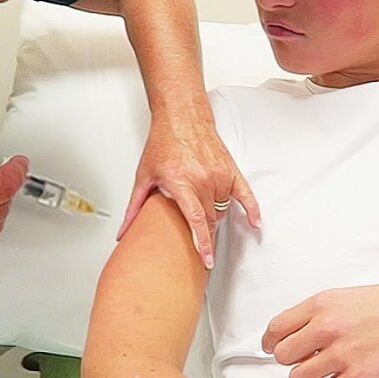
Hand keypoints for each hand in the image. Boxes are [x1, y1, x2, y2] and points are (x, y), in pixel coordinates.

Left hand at [117, 113, 259, 268]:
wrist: (181, 117)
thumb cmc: (163, 144)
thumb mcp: (144, 176)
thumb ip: (134, 207)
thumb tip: (124, 231)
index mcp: (181, 182)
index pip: (196, 220)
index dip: (202, 243)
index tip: (206, 260)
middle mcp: (203, 179)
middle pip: (209, 219)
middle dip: (202, 228)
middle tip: (193, 228)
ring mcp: (219, 175)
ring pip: (222, 210)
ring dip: (214, 215)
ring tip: (201, 207)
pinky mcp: (231, 170)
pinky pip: (246, 195)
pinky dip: (251, 210)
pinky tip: (255, 222)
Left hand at [261, 284, 378, 377]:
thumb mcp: (343, 297)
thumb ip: (316, 312)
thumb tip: (291, 332)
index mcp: (320, 305)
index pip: (276, 327)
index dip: (270, 341)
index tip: (272, 347)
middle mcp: (326, 329)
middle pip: (283, 355)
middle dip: (291, 359)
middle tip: (305, 358)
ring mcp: (340, 354)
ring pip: (298, 377)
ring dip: (308, 377)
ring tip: (325, 370)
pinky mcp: (356, 377)